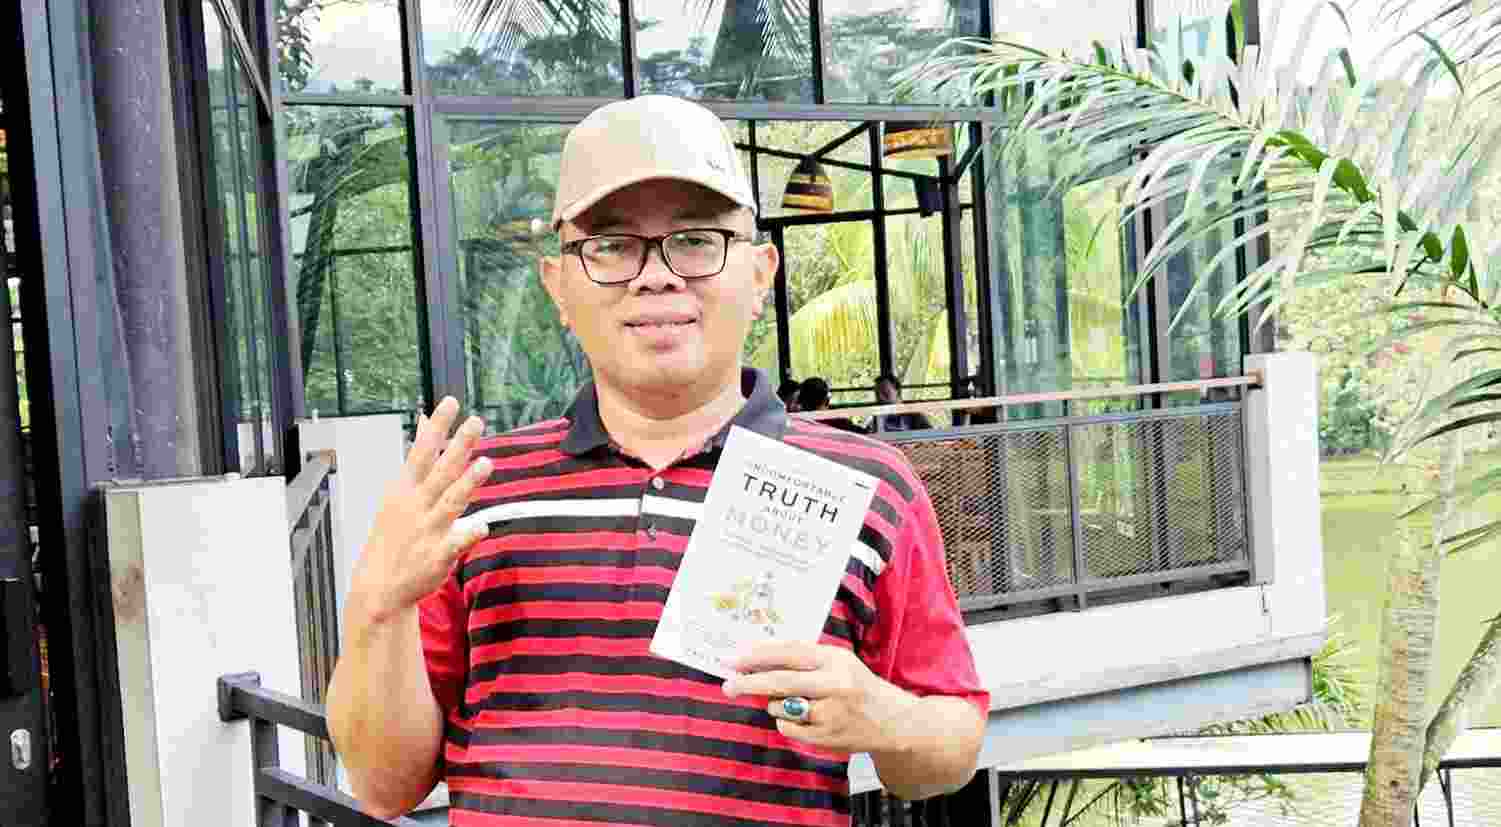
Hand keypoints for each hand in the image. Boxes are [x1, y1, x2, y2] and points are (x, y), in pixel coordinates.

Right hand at [349, 397, 491, 622]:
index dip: (437, 426)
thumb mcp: (399, 490)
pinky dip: (467, 534)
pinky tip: (482, 526)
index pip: (422, 450)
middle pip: (440, 471)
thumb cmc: (394, 532)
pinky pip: (455, 543)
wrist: (379, 585)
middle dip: (458, 446)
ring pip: (450, 502)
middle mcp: (416, 505)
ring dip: (467, 483)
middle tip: (476, 422)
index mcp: (405, 488)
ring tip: (486, 463)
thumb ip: (420, 455)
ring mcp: (426, 530)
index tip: (451, 402)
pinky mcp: (437, 556)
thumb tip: (425, 419)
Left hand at [721, 641, 917, 753]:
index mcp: (834, 660)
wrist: (892, 720)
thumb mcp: (837, 662)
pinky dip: (787, 723)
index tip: (733, 659)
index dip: (757, 656)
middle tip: (728, 686)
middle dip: (748, 683)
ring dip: (775, 704)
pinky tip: (806, 719)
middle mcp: (833, 685)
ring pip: (779, 707)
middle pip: (779, 682)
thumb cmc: (856, 685)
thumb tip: (755, 658)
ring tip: (797, 703)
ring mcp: (830, 713)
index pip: (788, 654)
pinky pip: (787, 728)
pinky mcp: (825, 737)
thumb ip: (802, 658)